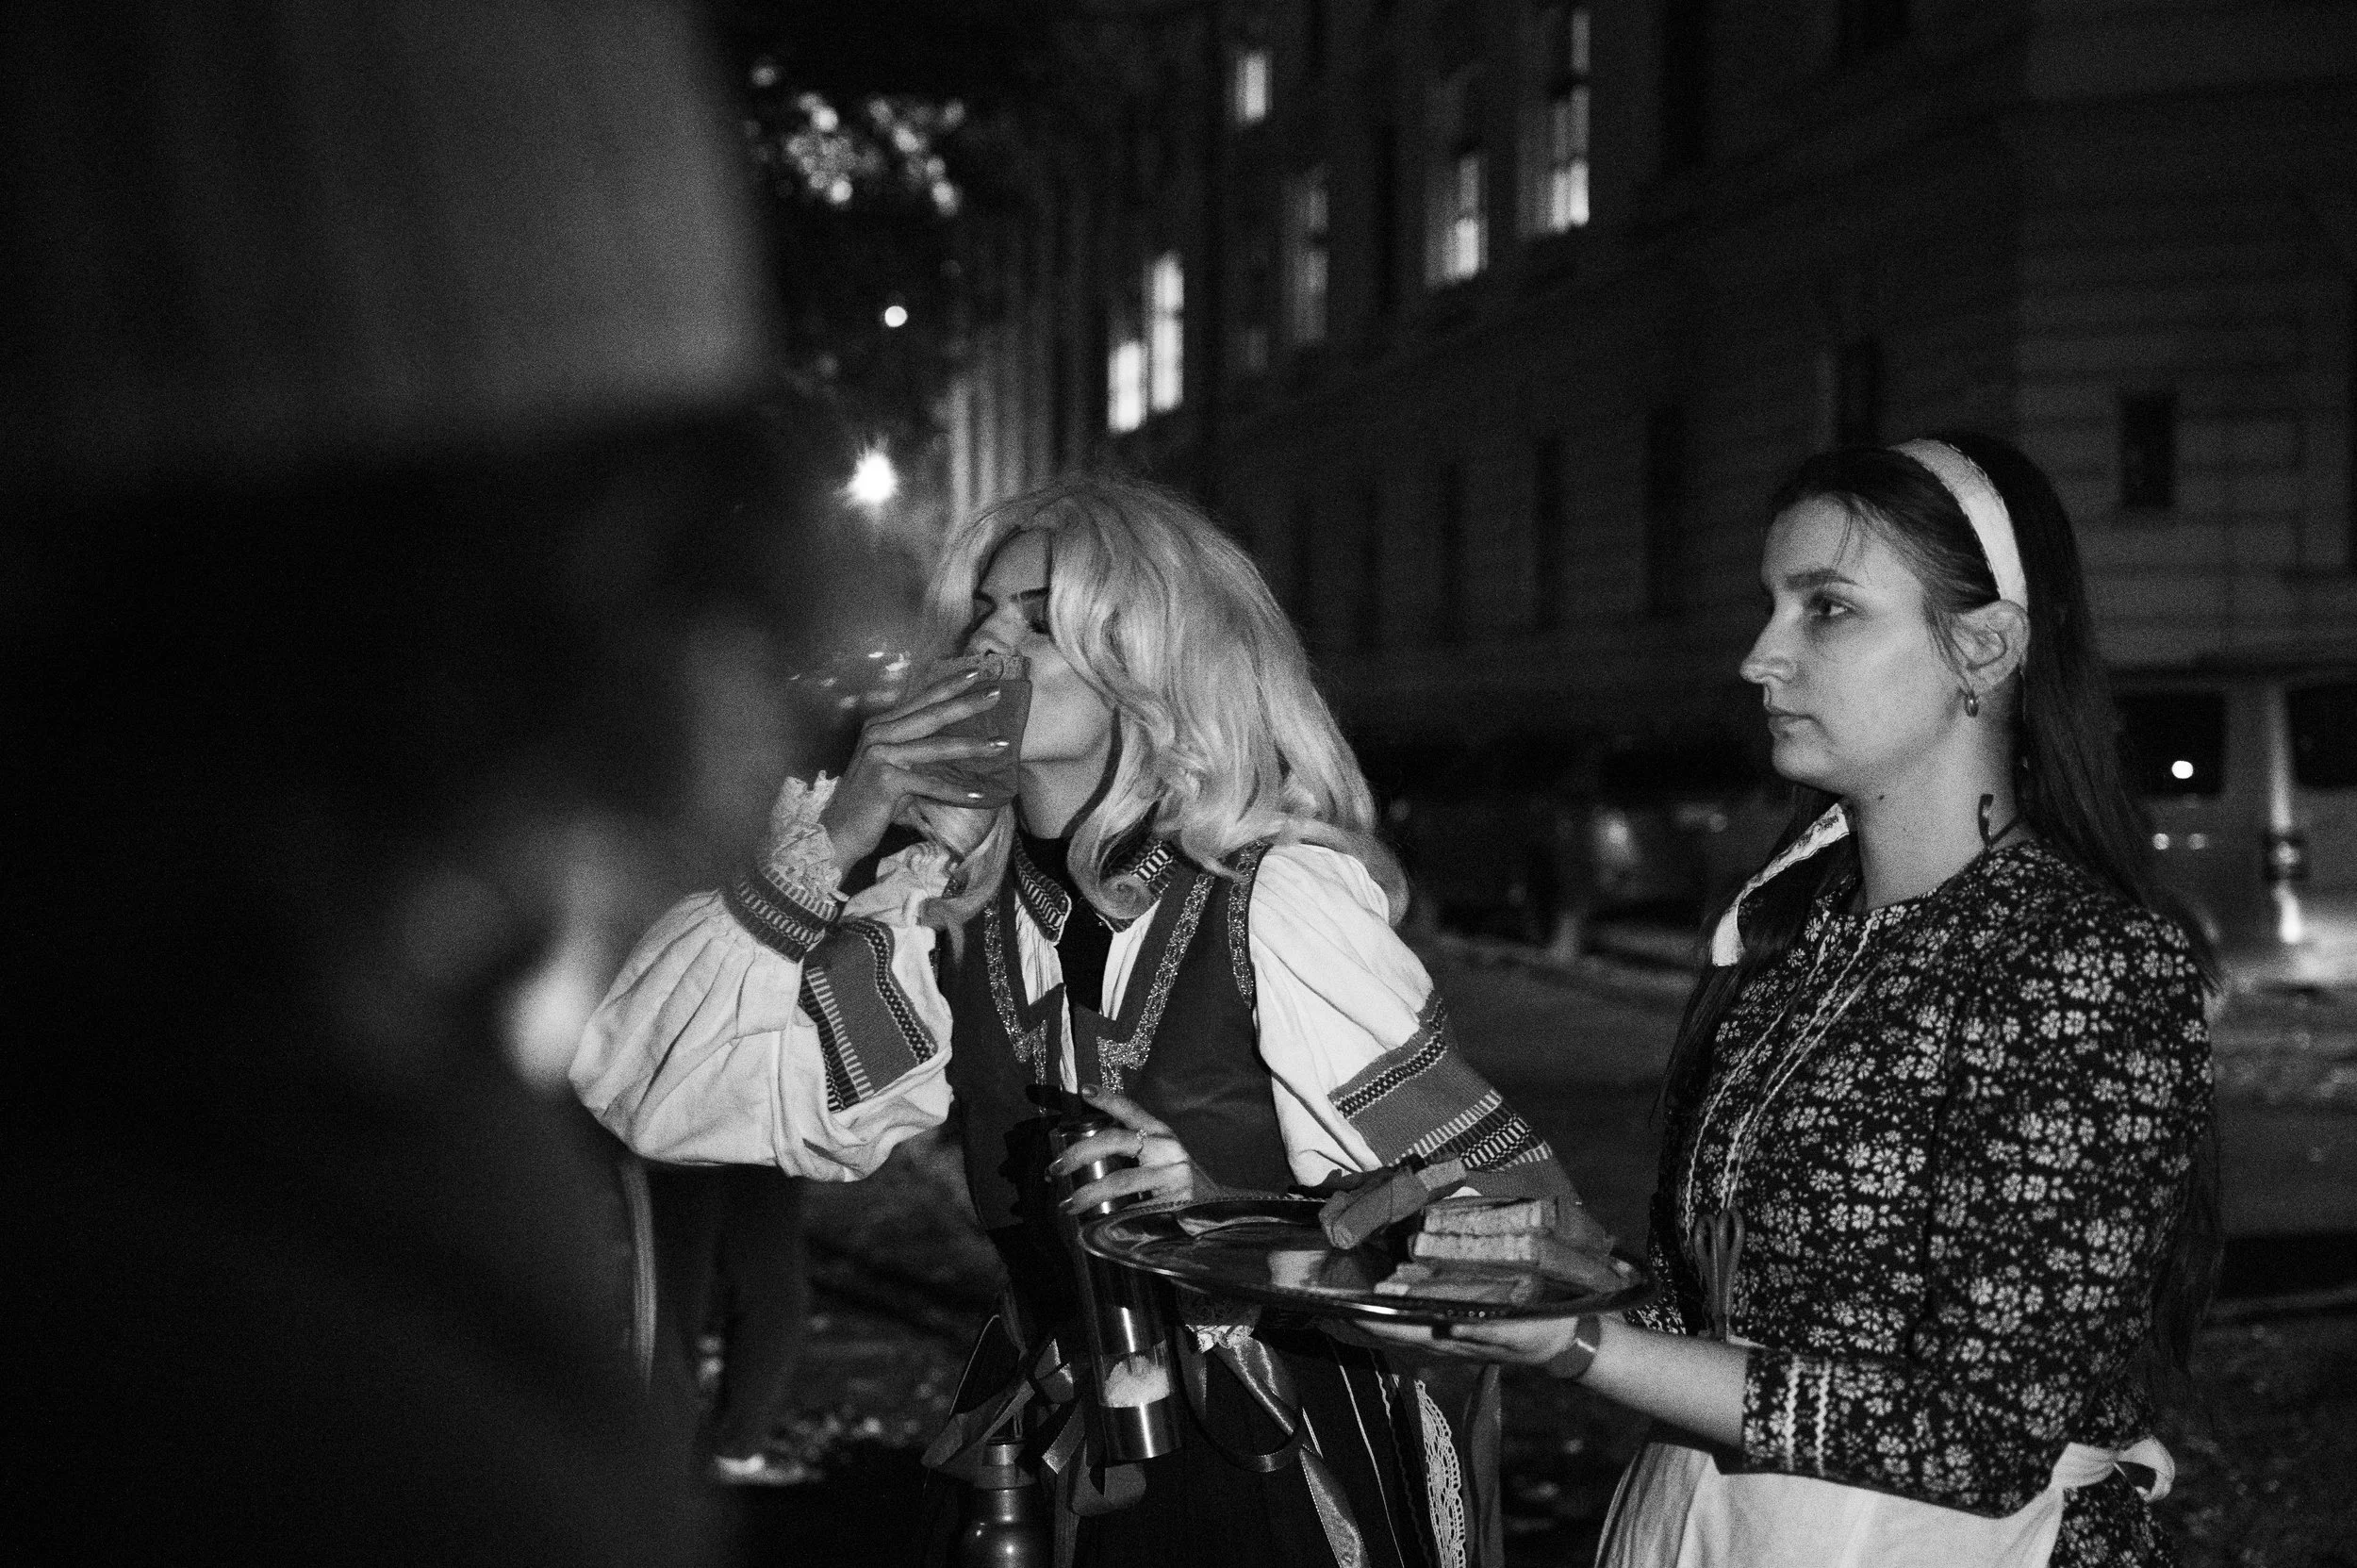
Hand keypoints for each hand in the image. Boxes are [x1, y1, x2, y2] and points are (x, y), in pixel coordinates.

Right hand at [818, 666, 1009, 874]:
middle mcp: (879, 733)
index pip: (921, 700)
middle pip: (932, 714)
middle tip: (997, 693)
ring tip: (1001, 746)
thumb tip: (960, 747)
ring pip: (936, 748)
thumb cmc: (872, 802)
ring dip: (972, 747)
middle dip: (967, 703)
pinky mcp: (886, 780)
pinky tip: (979, 796)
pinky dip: (956, 792)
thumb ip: (920, 754)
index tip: (977, 672)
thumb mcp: (896, 769)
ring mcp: (881, 755)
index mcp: (881, 725)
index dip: (949, 685)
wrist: (839, 831)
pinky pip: (930, 784)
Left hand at [1049, 1086, 1200, 1211]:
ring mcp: (1174, 1176)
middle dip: (1079, 1152)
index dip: (1108, 1099)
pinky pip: (1134, 1210)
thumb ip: (1133, 1153)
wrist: (1220, 1215)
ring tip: (1067, 1204)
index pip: (1133, 1111)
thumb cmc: (1179, 1186)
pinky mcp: (1175, 1203)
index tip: (1085, 1090)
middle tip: (1055, 1168)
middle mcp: (1169, 1150)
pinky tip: (1095, 1224)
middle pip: (1116, 1140)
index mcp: (1163, 1135)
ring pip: (1120, 1180)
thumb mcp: (1161, 1161)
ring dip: (1088, 1193)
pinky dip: (1110, 1218)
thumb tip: (1080, 1160)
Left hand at [1353, 1314, 1587, 1366]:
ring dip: (1375, 1321)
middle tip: (1333, 1302)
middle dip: (1365, 1321)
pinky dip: (1394, 1318)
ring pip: (1402, 1332)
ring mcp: (1448, 1340)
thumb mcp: (1519, 1331)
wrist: (1560, 1343)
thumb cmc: (1539, 1333)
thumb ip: (1485, 1331)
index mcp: (1455, 1340)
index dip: (1374, 1322)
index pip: (1404, 1331)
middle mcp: (1445, 1342)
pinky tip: (1381, 1305)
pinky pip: (1415, 1327)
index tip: (1347, 1309)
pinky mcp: (1454, 1333)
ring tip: (1347, 1302)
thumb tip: (1450, 1327)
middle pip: (1395, 1334)